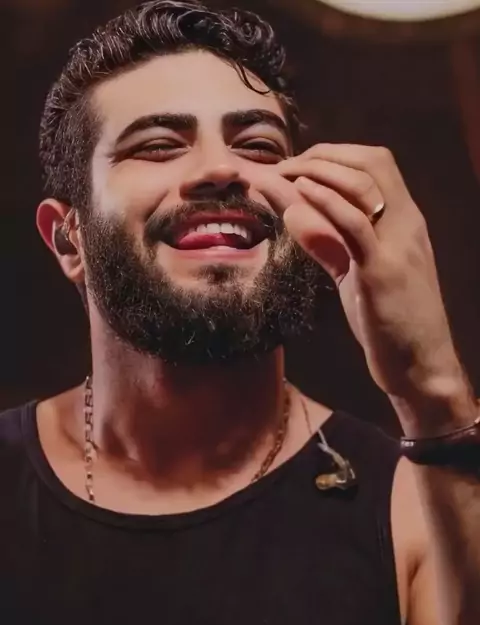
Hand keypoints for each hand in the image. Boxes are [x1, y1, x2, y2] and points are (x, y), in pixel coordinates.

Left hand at [258, 145, 473, 428]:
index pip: (375, 163)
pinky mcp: (383, 272)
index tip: (295, 166)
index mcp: (404, 222)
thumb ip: (329, 242)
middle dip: (321, 155)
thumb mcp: (354, 274)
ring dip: (318, 172)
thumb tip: (294, 212)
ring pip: (364, 185)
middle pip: (370, 162)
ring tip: (283, 175)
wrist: (421, 366)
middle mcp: (406, 224)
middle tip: (282, 167)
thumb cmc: (390, 322)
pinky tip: (297, 196)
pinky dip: (326, 204)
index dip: (332, 155)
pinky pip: (356, 226)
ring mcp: (397, 246)